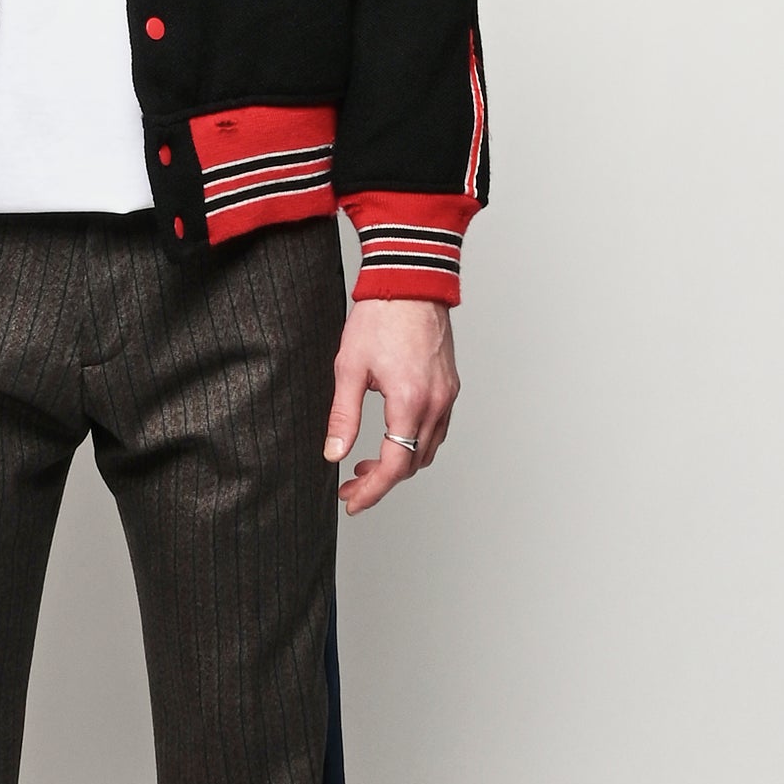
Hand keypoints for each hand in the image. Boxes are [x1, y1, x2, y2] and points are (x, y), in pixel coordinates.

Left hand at [323, 298, 458, 515]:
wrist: (410, 283)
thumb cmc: (379, 318)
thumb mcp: (349, 369)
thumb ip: (343, 416)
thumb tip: (333, 453)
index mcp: (410, 402)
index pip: (394, 466)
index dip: (372, 491)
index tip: (352, 501)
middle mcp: (436, 404)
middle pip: (413, 464)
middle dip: (382, 481)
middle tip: (351, 484)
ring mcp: (447, 396)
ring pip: (428, 450)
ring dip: (399, 464)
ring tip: (366, 463)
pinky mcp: (449, 386)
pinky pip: (436, 430)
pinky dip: (414, 444)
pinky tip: (391, 438)